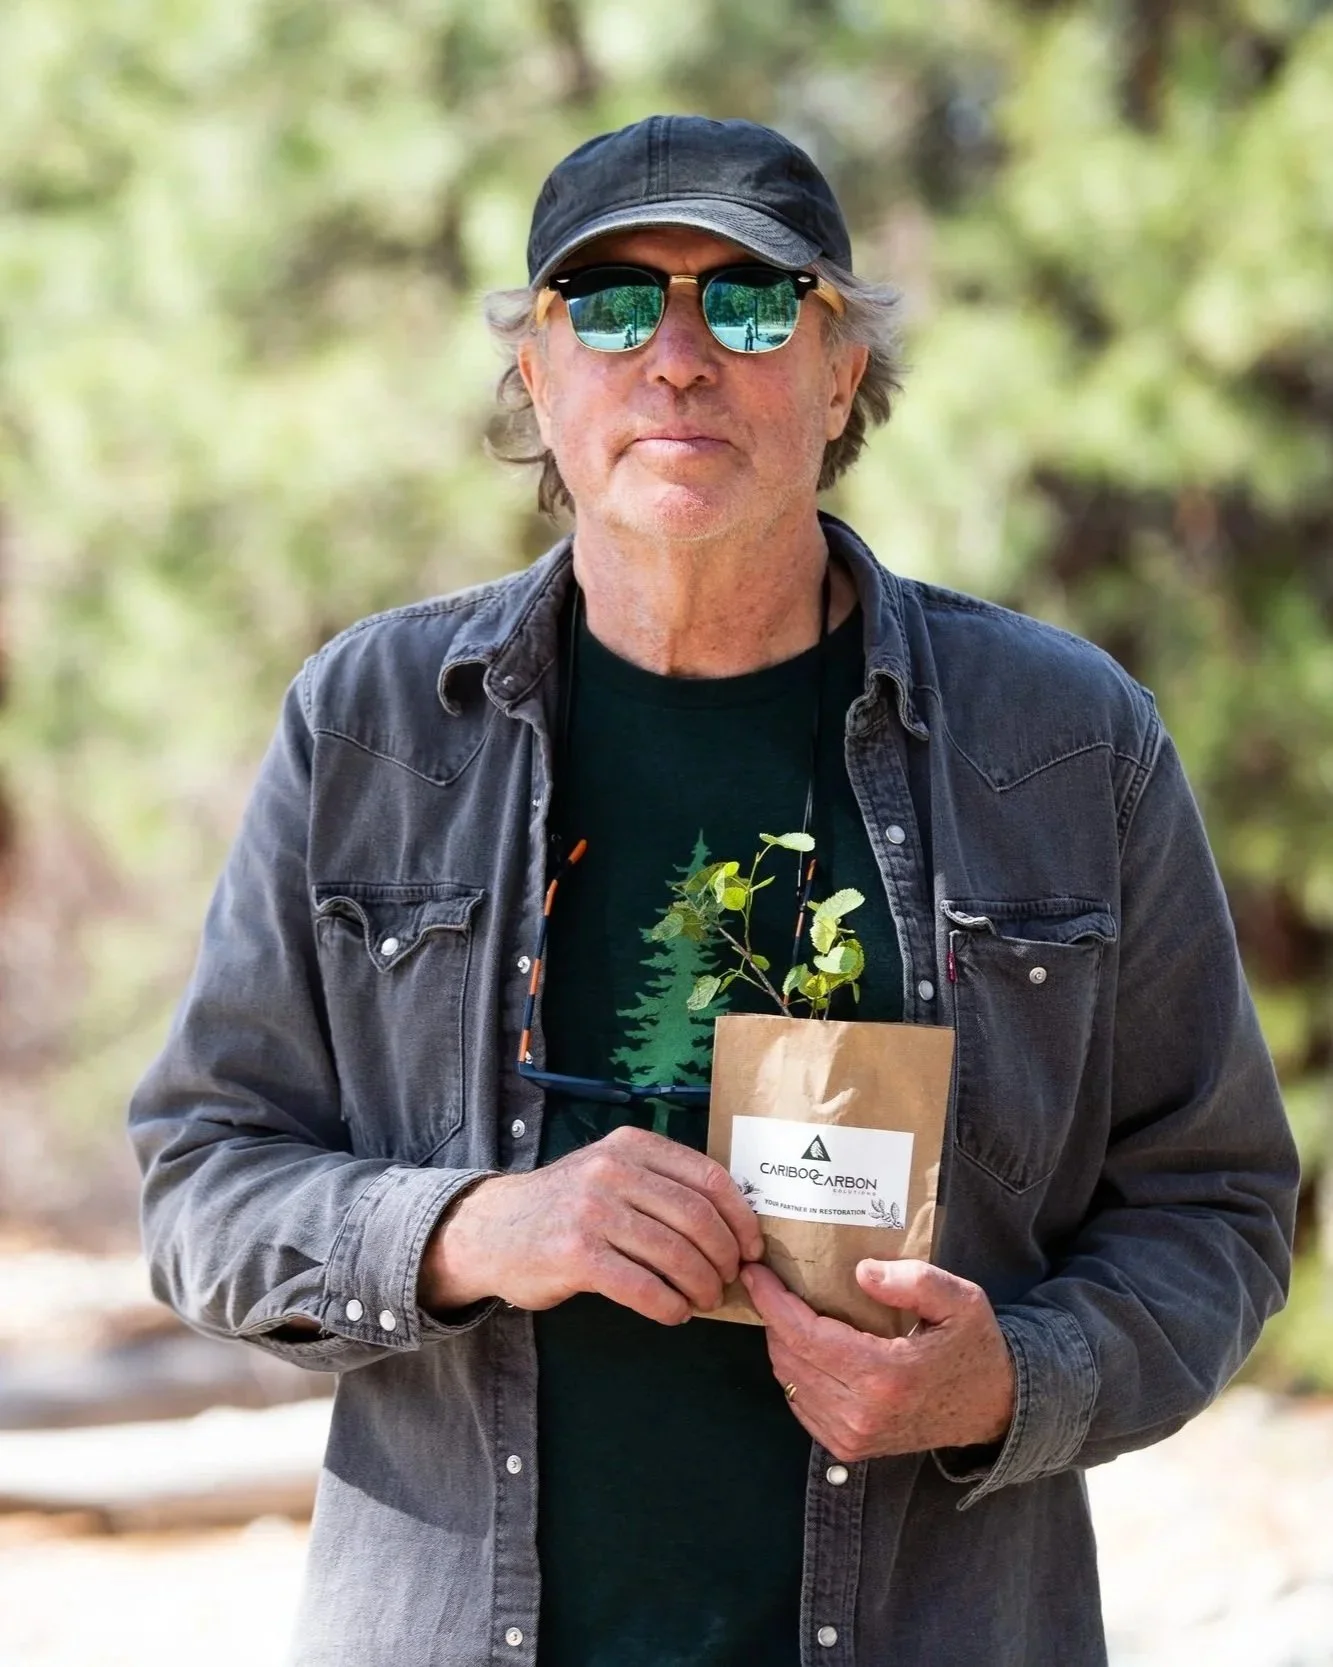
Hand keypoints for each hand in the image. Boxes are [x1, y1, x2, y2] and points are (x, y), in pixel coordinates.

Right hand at [419, 1125, 764, 1325]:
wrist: (492, 1229)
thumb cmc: (566, 1206)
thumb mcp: (610, 1171)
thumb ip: (661, 1182)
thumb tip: (733, 1222)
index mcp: (631, 1145)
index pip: (708, 1177)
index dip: (740, 1217)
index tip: (751, 1247)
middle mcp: (612, 1170)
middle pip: (697, 1217)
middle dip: (724, 1256)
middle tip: (728, 1280)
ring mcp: (592, 1210)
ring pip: (674, 1253)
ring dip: (701, 1286)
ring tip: (703, 1300)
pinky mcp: (576, 1254)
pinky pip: (643, 1286)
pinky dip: (669, 1306)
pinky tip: (673, 1313)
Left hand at [740, 1258, 1015, 1462]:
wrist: (992, 1408)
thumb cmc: (973, 1347)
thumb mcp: (961, 1301)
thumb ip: (914, 1281)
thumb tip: (860, 1273)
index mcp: (885, 1376)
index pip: (804, 1335)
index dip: (772, 1301)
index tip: (755, 1272)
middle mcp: (861, 1413)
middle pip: (789, 1357)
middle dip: (772, 1316)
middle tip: (770, 1283)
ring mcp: (852, 1436)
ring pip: (790, 1380)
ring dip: (781, 1342)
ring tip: (785, 1309)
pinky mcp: (849, 1448)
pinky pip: (800, 1403)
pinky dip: (795, 1371)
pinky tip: (805, 1345)